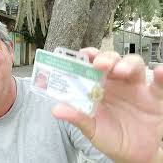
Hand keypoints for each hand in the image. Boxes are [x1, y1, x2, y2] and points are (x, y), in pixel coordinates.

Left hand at [51, 47, 162, 162]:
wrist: (131, 154)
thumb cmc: (108, 136)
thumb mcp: (91, 128)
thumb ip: (77, 117)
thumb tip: (56, 109)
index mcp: (98, 86)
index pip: (92, 65)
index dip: (88, 56)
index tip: (83, 55)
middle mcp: (116, 82)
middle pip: (112, 60)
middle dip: (106, 58)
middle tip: (100, 65)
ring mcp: (135, 87)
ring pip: (134, 65)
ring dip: (128, 64)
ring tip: (121, 71)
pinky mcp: (154, 97)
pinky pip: (160, 85)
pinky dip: (161, 76)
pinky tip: (160, 72)